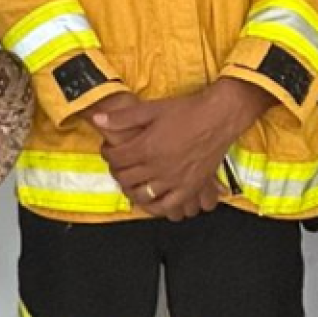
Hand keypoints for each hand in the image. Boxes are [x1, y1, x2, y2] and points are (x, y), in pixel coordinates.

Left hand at [94, 80, 271, 220]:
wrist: (219, 117)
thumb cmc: (187, 111)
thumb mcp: (152, 109)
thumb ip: (123, 117)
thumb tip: (98, 119)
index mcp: (146, 147)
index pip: (116, 158)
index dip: (108, 154)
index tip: (109, 150)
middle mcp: (158, 167)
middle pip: (126, 178)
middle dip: (117, 172)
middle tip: (119, 165)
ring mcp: (174, 180)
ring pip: (143, 195)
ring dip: (132, 191)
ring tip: (132, 183)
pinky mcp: (190, 187)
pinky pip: (169, 206)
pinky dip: (156, 207)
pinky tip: (152, 201)